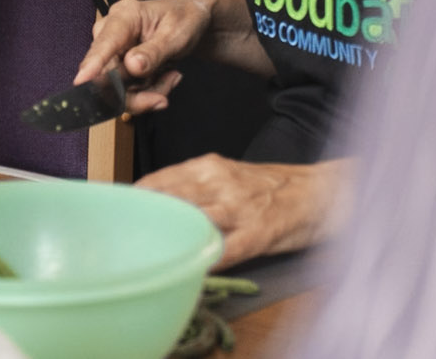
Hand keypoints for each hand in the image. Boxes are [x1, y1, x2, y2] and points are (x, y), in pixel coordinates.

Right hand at [71, 0, 216, 112]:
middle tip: (164, 97)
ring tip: (172, 76)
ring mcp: (112, 52)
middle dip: (138, 92)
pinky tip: (166, 76)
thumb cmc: (184, 19)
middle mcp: (111, 33)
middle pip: (108, 75)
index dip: (92, 64)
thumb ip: (154, 52)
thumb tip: (132, 67)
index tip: (81, 82)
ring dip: (148, 91)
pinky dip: (149, 91)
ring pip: (118, 89)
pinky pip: (128, 91)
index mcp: (124, 16)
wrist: (191, 20)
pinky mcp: (118, 67)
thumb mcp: (176, 34)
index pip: (104, 42)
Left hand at [137, 155, 349, 267]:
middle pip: (170, 199)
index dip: (133, 197)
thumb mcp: (229, 175)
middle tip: (117, 237)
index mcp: (209, 166)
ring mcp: (240, 208)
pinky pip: (228, 249)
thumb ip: (195, 186)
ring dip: (169, 236)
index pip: (160, 179)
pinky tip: (192, 269)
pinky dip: (207, 259)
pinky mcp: (259, 233)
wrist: (324, 192)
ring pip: (194, 220)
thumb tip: (155, 202)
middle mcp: (220, 182)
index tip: (111, 212)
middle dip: (142, 217)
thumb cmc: (272, 187)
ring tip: (144, 253)